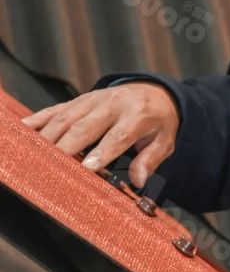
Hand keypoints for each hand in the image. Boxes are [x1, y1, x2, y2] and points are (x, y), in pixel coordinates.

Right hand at [21, 83, 179, 188]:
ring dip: (49, 138)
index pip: (118, 135)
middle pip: (85, 127)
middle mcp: (112, 104)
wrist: (154, 91)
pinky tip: (23, 132)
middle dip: (67, 147)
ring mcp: (91, 100)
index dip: (102, 152)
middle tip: (52, 168)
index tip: (87, 168)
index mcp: (137, 114)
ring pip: (65, 118)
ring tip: (35, 158)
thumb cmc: (157, 122)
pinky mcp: (76, 100)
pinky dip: (37, 120)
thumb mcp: (165, 140)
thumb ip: (151, 159)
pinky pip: (53, 110)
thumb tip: (138, 180)